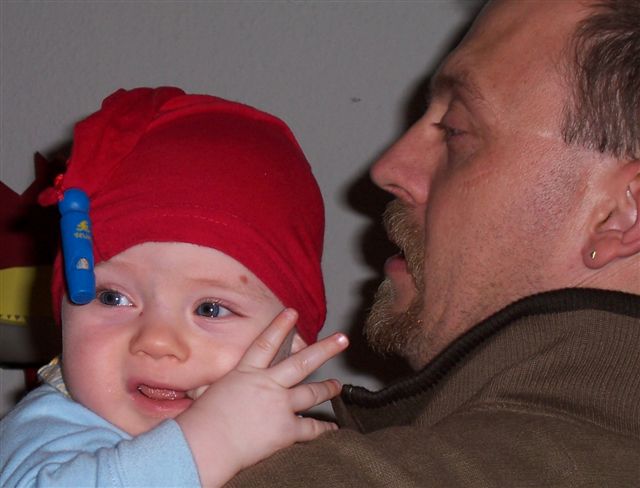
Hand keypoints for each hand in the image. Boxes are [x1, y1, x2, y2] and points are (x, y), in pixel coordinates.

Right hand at [176, 309, 347, 486]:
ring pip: (312, 392)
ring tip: (338, 384)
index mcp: (246, 372)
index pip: (266, 343)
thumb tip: (196, 388)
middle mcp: (267, 384)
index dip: (281, 326)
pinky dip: (324, 428)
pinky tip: (333, 427)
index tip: (293, 312)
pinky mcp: (286, 430)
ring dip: (328, 388)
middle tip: (342, 339)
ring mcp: (279, 406)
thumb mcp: (204, 393)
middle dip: (325, 349)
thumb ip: (208, 387)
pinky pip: (311, 428)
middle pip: (303, 362)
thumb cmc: (199, 422)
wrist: (204, 446)